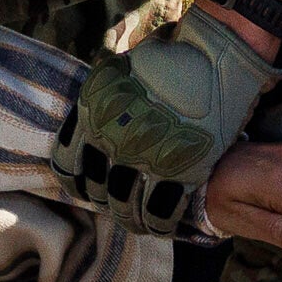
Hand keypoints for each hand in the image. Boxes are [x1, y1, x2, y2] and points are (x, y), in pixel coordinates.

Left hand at [61, 0, 280, 231]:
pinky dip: (159, 224)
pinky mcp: (180, 173)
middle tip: (117, 205)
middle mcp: (112, 141)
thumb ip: (99, 105)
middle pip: (99, 191)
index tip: (85, 187)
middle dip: (107, 202)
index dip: (76, 181)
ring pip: (126, 208)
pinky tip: (161, 225)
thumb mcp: (116, 74)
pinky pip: (160, 213)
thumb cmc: (167, 59)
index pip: (67, 165)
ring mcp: (145, 159)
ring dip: (131, 218)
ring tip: (137, 221)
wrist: (215, 56)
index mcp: (92, 115)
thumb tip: (89, 132)